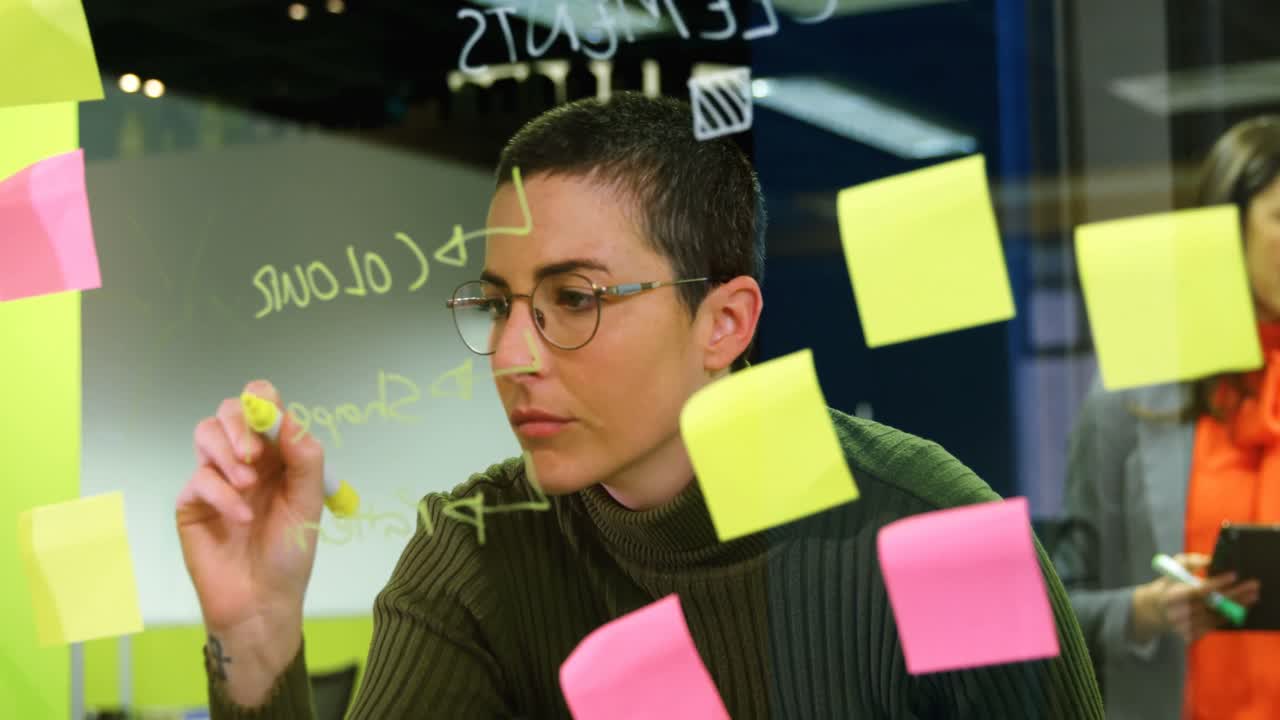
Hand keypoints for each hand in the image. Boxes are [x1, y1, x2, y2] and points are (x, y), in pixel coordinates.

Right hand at [175, 380, 325, 703]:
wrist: (261, 601)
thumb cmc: (289, 553)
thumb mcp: (308, 502)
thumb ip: (304, 458)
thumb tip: (289, 418)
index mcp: (277, 454)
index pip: (264, 407)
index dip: (263, 402)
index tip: (268, 416)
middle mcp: (245, 459)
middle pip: (228, 411)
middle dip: (240, 425)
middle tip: (254, 455)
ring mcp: (216, 478)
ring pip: (205, 433)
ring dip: (226, 453)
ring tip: (248, 486)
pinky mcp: (193, 501)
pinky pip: (199, 479)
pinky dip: (222, 495)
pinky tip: (241, 518)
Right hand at [1131, 553, 1261, 644]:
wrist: (1154, 611)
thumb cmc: (1168, 586)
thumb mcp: (1173, 569)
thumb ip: (1191, 562)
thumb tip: (1212, 560)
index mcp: (1172, 596)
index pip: (1198, 590)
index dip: (1217, 583)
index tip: (1234, 574)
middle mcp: (1179, 613)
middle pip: (1213, 604)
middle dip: (1235, 594)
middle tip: (1252, 586)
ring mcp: (1186, 626)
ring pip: (1218, 616)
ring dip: (1237, 606)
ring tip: (1252, 596)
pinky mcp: (1193, 634)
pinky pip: (1216, 624)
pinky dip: (1229, 615)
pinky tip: (1241, 607)